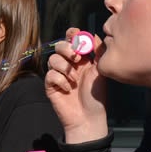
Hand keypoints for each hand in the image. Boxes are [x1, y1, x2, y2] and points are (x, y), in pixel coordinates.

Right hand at [45, 27, 107, 142]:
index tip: (75, 35)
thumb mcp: (100, 71)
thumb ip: (98, 53)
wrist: (88, 117)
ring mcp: (58, 74)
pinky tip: (68, 88)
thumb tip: (96, 35)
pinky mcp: (51, 85)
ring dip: (65, 67)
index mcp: (81, 59)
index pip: (72, 40)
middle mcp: (69, 64)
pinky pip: (50, 74)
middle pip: (59, 46)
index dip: (72, 34)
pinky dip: (60, 80)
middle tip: (76, 58)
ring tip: (74, 79)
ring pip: (53, 59)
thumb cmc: (96, 96)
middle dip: (67, 49)